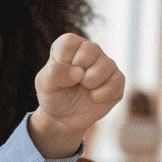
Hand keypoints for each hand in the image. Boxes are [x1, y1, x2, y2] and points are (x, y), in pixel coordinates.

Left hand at [30, 33, 123, 155]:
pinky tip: (93, 98)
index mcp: (69, 47)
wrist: (63, 118)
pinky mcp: (117, 81)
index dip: (63, 61)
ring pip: (107, 64)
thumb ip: (54, 73)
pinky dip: (102, 94)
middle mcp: (90, 52)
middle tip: (73, 81)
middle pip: (92, 49)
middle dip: (80, 69)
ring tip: (84, 88)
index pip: (69, 42)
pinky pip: (117, 81)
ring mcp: (105, 66)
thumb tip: (78, 73)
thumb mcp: (44, 84)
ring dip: (91, 81)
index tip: (58, 74)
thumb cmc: (53, 96)